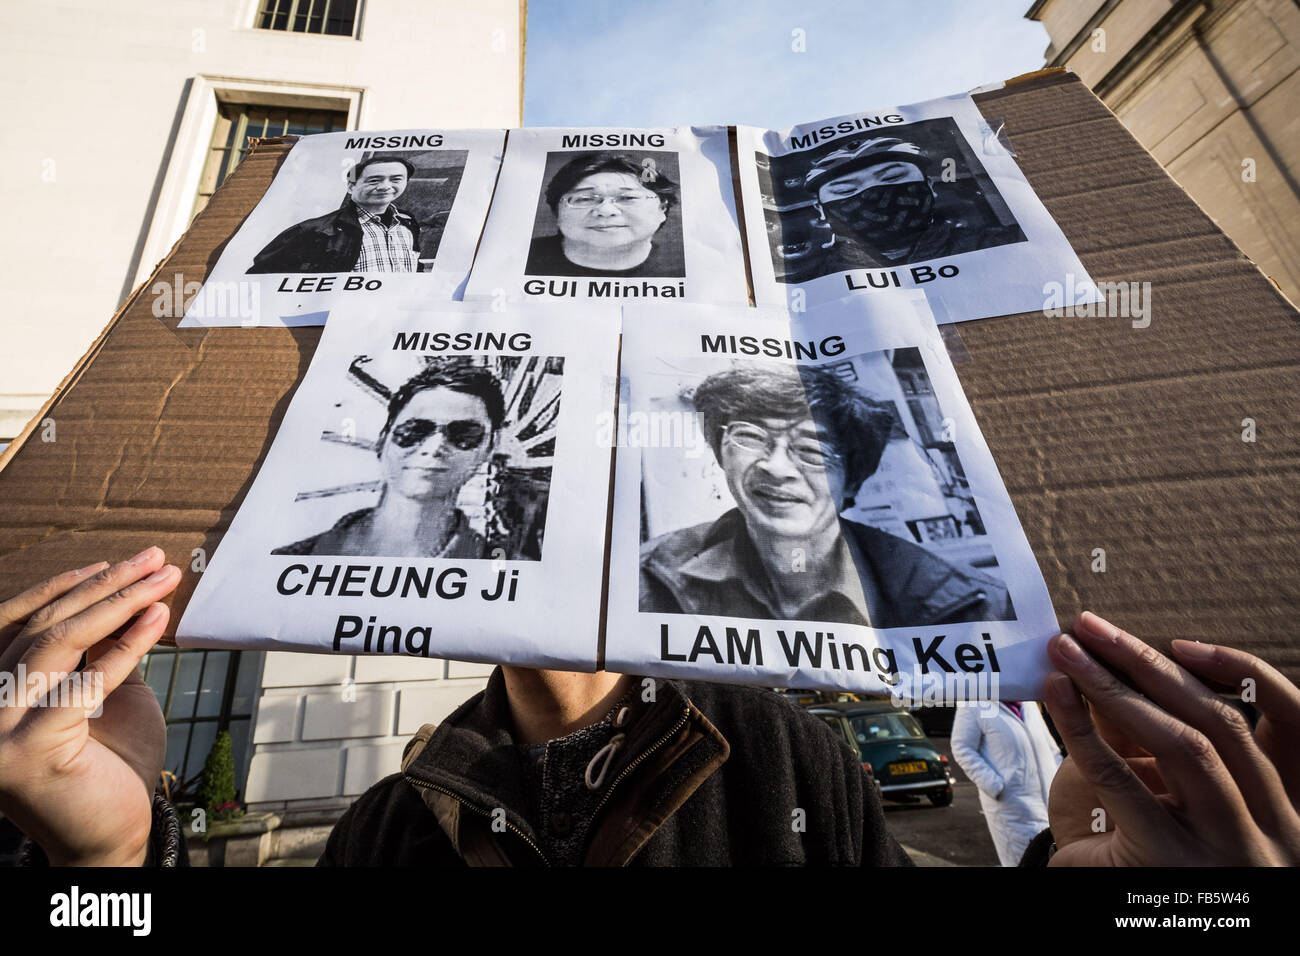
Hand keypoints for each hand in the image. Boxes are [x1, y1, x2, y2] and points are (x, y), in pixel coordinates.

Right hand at [0, 548, 179, 865]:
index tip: (113, 562)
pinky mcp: (30, 749)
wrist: (111, 836)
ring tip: (163, 578)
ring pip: (60, 643)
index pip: (17, 622)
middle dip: (105, 586)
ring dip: (119, 602)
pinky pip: (86, 681)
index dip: (63, 587)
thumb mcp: (104, 695)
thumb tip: (128, 594)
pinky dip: (127, 644)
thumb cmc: (110, 764)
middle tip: (155, 558)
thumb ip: (103, 651)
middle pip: (44, 626)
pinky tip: (159, 618)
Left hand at [1042, 611, 1299, 865]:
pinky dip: (1084, 730)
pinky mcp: (1170, 862)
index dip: (1229, 675)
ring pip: (1183, 747)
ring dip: (1117, 688)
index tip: (1176, 643)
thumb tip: (1114, 671)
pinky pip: (1121, 781)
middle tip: (1093, 628)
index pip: (1273, 723)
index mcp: (1281, 809)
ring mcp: (1226, 850)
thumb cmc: (1150, 862)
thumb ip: (1156, 747)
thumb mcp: (1175, 802)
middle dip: (1151, 667)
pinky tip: (1058, 694)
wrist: (1131, 921)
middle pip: (1220, 724)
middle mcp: (1270, 831)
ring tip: (1068, 652)